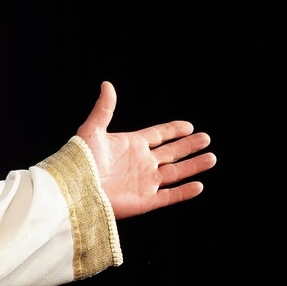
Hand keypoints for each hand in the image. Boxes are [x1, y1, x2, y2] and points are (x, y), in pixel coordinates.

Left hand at [76, 81, 214, 218]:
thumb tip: (107, 84)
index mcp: (130, 146)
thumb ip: (104, 108)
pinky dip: (184, 192)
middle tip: (206, 138)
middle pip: (171, 153)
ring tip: (211, 158)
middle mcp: (140, 163)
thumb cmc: (80, 159)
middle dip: (189, 146)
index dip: (173, 130)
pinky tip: (198, 185)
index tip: (188, 126)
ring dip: (193, 166)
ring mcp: (143, 183)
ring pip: (175, 173)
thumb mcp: (92, 130)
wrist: (75, 188)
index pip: (158, 135)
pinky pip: (169, 196)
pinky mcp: (145, 201)